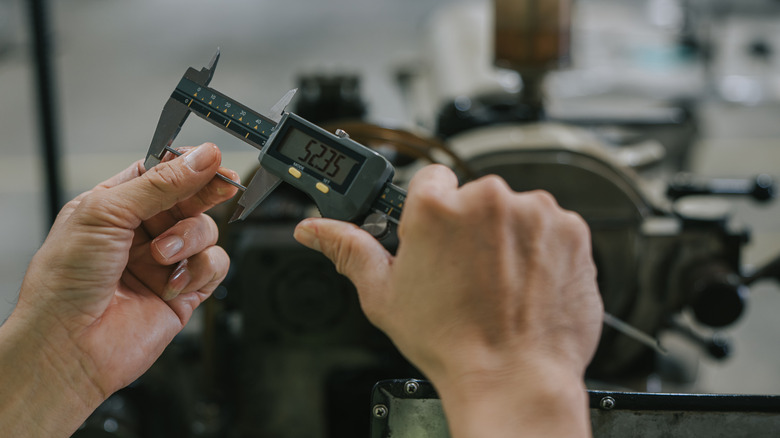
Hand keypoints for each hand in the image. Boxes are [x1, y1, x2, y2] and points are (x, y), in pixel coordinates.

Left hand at [0, 143, 236, 435]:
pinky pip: (215, 266)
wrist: (69, 346)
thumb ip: (161, 183)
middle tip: (222, 185)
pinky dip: (200, 271)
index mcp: (117, 204)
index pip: (163, 171)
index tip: (211, 158)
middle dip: (206, 192)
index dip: (189, 164)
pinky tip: (173, 284)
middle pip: (192, 197)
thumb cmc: (64, 283)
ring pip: (207, 231)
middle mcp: (144, 231)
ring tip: (162, 256)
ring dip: (190, 239)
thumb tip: (201, 157)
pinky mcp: (185, 291)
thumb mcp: (106, 213)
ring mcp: (166, 261)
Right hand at [293, 164, 602, 436]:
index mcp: (435, 206)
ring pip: (512, 212)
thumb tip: (314, 230)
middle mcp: (487, 198)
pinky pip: (548, 228)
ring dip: (505, 237)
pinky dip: (539, 249)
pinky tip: (524, 283)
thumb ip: (348, 249)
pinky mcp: (571, 230)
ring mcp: (534, 212)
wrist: (515, 378)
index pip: (429, 180)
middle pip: (473, 197)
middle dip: (468, 226)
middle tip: (464, 270)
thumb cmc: (451, 343)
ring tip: (496, 282)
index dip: (430, 212)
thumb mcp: (384, 296)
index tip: (435, 237)